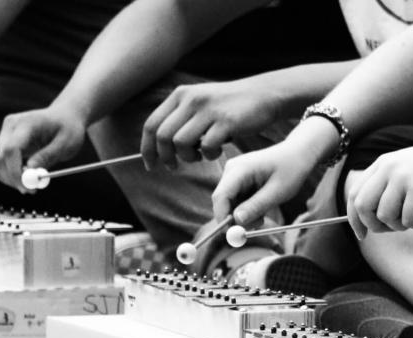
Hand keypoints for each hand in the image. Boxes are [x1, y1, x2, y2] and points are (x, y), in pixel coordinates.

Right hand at [0, 106, 85, 191]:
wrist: (65, 116)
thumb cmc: (69, 129)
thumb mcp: (67, 143)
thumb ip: (48, 156)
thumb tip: (30, 170)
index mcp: (26, 123)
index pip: (11, 150)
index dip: (16, 172)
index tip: (29, 188)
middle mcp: (10, 126)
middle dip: (12, 178)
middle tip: (31, 191)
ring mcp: (5, 133)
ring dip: (10, 178)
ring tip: (32, 183)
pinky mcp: (5, 141)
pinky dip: (9, 174)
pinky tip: (26, 176)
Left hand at [141, 79, 281, 169]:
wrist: (264, 94)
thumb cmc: (231, 105)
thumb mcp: (201, 102)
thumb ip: (182, 117)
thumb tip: (162, 144)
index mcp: (181, 95)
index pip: (151, 125)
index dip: (148, 148)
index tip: (151, 165)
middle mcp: (191, 100)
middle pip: (163, 136)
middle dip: (165, 157)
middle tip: (174, 167)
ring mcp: (209, 110)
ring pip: (181, 142)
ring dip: (188, 157)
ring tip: (200, 156)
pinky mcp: (227, 121)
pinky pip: (208, 146)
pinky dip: (210, 155)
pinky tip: (217, 151)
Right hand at [211, 141, 314, 225]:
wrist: (298, 154)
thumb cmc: (291, 170)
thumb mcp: (277, 191)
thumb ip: (256, 206)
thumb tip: (236, 221)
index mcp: (239, 169)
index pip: (220, 196)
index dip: (222, 217)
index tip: (233, 235)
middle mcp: (231, 170)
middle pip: (223, 202)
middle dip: (236, 218)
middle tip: (257, 226)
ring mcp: (233, 175)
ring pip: (230, 203)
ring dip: (244, 215)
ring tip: (265, 214)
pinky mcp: (238, 180)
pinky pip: (237, 200)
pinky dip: (247, 209)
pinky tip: (262, 206)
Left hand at [345, 135, 412, 238]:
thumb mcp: (408, 170)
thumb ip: (390, 187)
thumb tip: (375, 218)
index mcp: (382, 163)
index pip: (354, 194)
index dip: (354, 219)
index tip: (361, 234)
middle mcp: (388, 168)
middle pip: (363, 207)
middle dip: (375, 225)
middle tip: (394, 228)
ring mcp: (402, 177)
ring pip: (385, 217)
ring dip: (401, 225)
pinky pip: (407, 219)